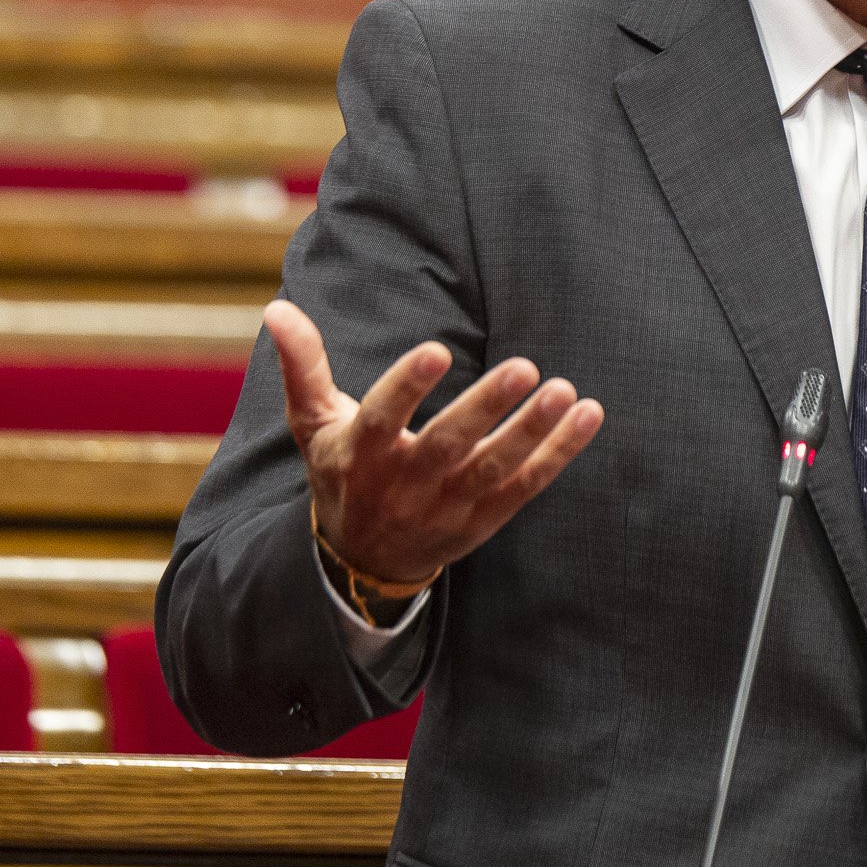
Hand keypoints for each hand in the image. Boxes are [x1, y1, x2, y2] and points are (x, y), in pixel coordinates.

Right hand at [265, 298, 605, 588]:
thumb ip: (303, 365)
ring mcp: (448, 505)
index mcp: (361, 454)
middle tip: (525, 366)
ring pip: (494, 469)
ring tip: (566, 391)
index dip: (408, 385)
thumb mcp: (314, 424)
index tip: (438, 349)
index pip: (383, 416)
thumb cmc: (342, 470)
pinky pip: (526, 487)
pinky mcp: (483, 519)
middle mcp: (405, 484)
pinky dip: (559, 453)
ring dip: (533, 431)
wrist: (364, 560)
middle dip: (486, 408)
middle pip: (449, 445)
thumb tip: (277, 306)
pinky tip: (588, 415)